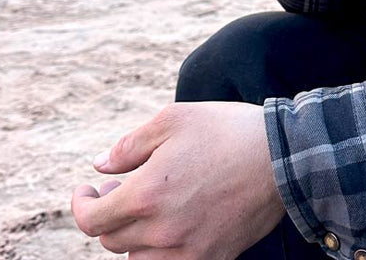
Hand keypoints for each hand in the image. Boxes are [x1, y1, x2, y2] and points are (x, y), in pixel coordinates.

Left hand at [71, 102, 285, 258]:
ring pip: (137, 258)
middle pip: (112, 240)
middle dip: (109, 214)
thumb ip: (130, 145)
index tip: (87, 190)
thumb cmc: (227, 131)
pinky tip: (172, 225)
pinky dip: (161, 251)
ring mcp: (187, 251)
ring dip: (133, 236)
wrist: (284, 157)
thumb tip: (100, 167)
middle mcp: (161, 231)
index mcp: (145, 195)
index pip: (91, 220)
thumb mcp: (175, 119)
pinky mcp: (212, 258)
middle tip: (121, 189)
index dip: (81, 205)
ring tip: (148, 208)